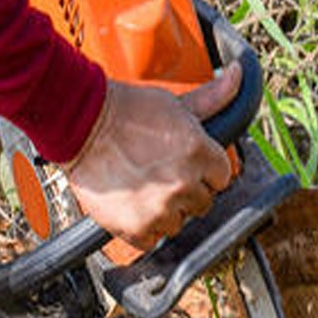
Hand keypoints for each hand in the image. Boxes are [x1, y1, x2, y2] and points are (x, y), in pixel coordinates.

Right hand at [67, 63, 240, 248]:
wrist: (79, 124)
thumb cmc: (126, 111)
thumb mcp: (175, 103)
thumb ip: (212, 99)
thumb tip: (237, 77)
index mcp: (200, 154)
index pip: (222, 178)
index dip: (205, 172)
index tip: (188, 167)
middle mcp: (185, 184)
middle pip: (202, 204)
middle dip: (186, 192)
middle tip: (160, 175)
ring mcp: (162, 209)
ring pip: (178, 224)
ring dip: (164, 212)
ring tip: (142, 187)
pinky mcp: (138, 228)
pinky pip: (152, 241)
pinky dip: (142, 229)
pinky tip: (131, 204)